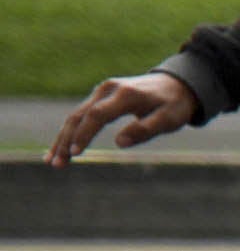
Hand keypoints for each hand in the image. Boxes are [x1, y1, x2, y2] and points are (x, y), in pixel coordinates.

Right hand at [48, 71, 197, 164]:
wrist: (176, 85)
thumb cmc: (174, 105)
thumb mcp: (169, 119)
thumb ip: (145, 129)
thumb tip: (120, 143)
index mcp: (126, 95)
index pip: (97, 115)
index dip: (85, 134)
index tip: (75, 153)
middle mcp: (109, 89)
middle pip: (80, 115)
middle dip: (66, 140)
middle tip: (57, 164)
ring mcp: (102, 91)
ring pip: (76, 116)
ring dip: (63, 139)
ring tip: (53, 162)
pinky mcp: (100, 97)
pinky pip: (80, 115)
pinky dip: (69, 132)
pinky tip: (60, 150)